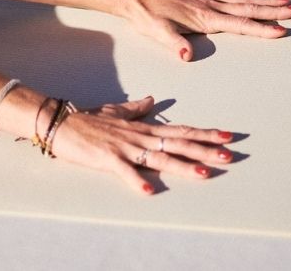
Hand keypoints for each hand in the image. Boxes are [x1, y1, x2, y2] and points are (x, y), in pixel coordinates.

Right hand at [49, 96, 234, 194]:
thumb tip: (152, 100)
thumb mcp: (115, 112)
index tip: (227, 135)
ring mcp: (125, 147)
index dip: (204, 134)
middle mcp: (139, 136)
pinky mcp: (107, 158)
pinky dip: (137, 180)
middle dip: (205, 149)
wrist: (61, 122)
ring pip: (159, 157)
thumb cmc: (87, 120)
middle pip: (178, 143)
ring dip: (182, 166)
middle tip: (229, 154)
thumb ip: (135, 109)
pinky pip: (125, 171)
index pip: (180, 130)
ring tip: (204, 173)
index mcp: (143, 128)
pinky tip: (149, 190)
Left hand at [121, 0, 290, 60]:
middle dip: (274, 11)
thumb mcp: (157, 33)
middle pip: (248, 9)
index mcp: (204, 18)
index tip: (282, 30)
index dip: (261, 29)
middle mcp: (209, 6)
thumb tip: (187, 57)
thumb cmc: (146, 17)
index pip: (239, 25)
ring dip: (265, 0)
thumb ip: (174, 44)